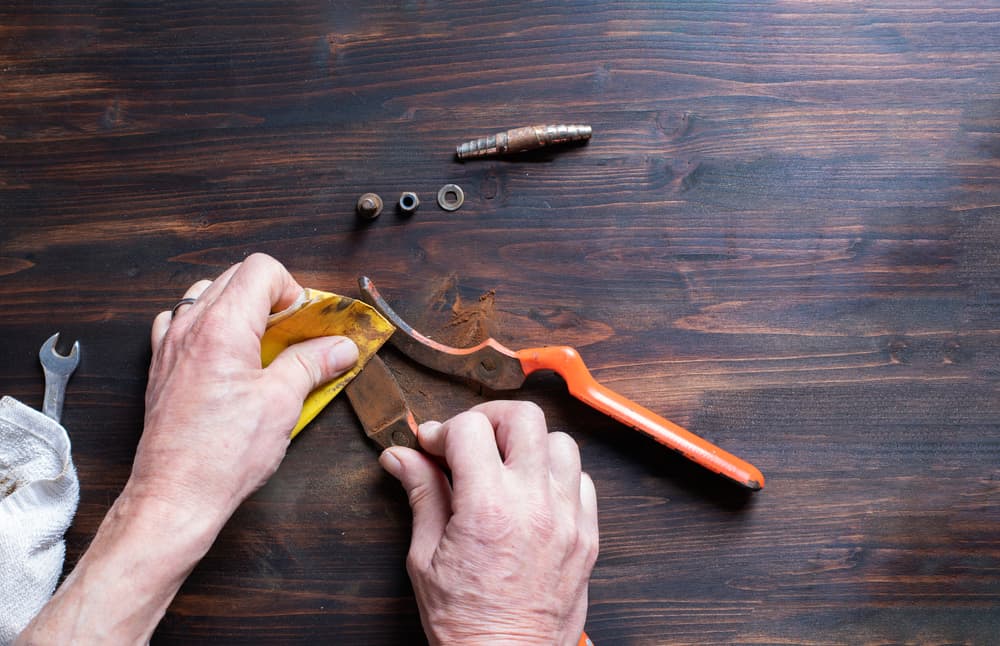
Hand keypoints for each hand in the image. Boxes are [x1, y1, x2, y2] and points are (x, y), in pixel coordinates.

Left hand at [18, 254, 359, 643]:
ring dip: (240, 309)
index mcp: (223, 326)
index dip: (292, 289)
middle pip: (235, 277)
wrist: (176, 496)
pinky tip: (227, 359)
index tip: (306, 322)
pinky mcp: (161, 367)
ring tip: (262, 345)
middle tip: (295, 333)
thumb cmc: (223, 455)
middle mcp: (190, 326)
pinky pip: (183, 323)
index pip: (261, 269)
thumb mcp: (283, 403)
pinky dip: (209, 328)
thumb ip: (313, 363)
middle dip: (272, 297)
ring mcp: (170, 345)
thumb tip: (341, 347)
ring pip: (208, 296)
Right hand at [379, 401, 598, 645]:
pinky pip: (583, 481)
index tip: (432, 448)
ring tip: (505, 467)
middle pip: (524, 418)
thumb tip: (401, 457)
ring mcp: (568, 518)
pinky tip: (533, 494)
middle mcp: (534, 504)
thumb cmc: (464, 621)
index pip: (468, 429)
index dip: (443, 431)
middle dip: (489, 420)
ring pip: (562, 443)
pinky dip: (558, 476)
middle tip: (470, 441)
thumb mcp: (425, 557)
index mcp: (488, 507)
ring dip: (529, 445)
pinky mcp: (588, 536)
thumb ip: (421, 495)